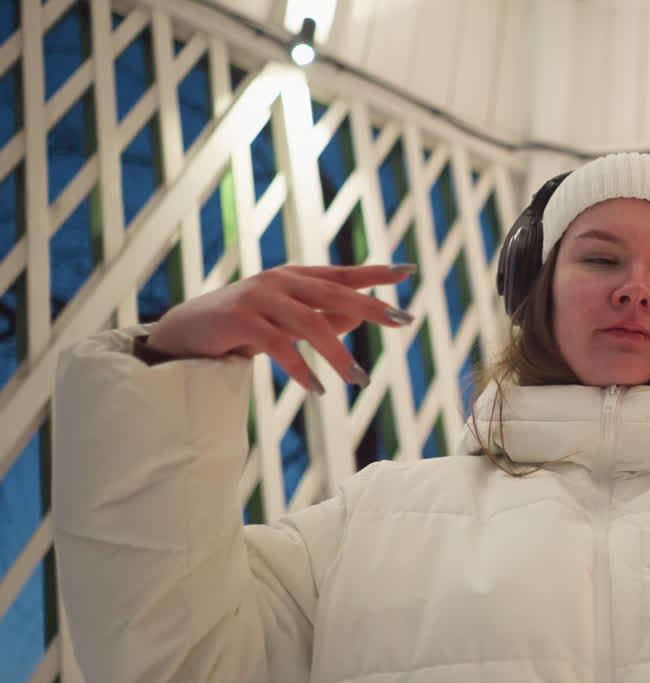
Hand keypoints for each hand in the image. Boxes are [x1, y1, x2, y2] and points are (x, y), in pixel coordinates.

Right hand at [145, 264, 416, 392]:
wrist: (186, 331)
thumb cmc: (244, 325)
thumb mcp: (288, 320)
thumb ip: (323, 316)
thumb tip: (363, 315)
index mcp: (294, 277)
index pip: (341, 274)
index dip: (374, 272)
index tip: (407, 271)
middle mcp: (280, 281)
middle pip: (334, 293)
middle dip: (372, 307)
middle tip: (404, 321)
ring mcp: (259, 298)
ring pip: (310, 324)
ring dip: (339, 355)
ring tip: (360, 380)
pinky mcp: (240, 320)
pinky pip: (279, 347)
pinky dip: (301, 369)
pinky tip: (318, 389)